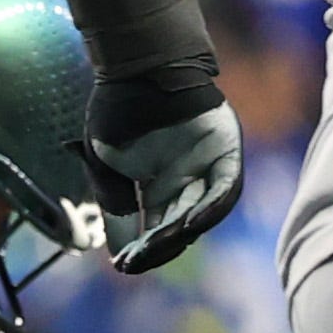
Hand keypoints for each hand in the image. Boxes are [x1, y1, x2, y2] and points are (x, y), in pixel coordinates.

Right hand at [89, 101, 243, 272]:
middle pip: (181, 224)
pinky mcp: (226, 151)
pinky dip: (211, 207)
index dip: (143, 248)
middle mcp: (188, 180)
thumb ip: (114, 205)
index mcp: (160, 184)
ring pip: (204, 212)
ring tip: (159, 242)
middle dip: (160, 244)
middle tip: (139, 257)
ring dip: (183, 231)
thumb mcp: (106, 165)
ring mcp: (209, 166)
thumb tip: (116, 252)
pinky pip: (225, 188)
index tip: (124, 265)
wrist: (136, 66)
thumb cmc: (117, 110)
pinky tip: (190, 224)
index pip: (157, 226)